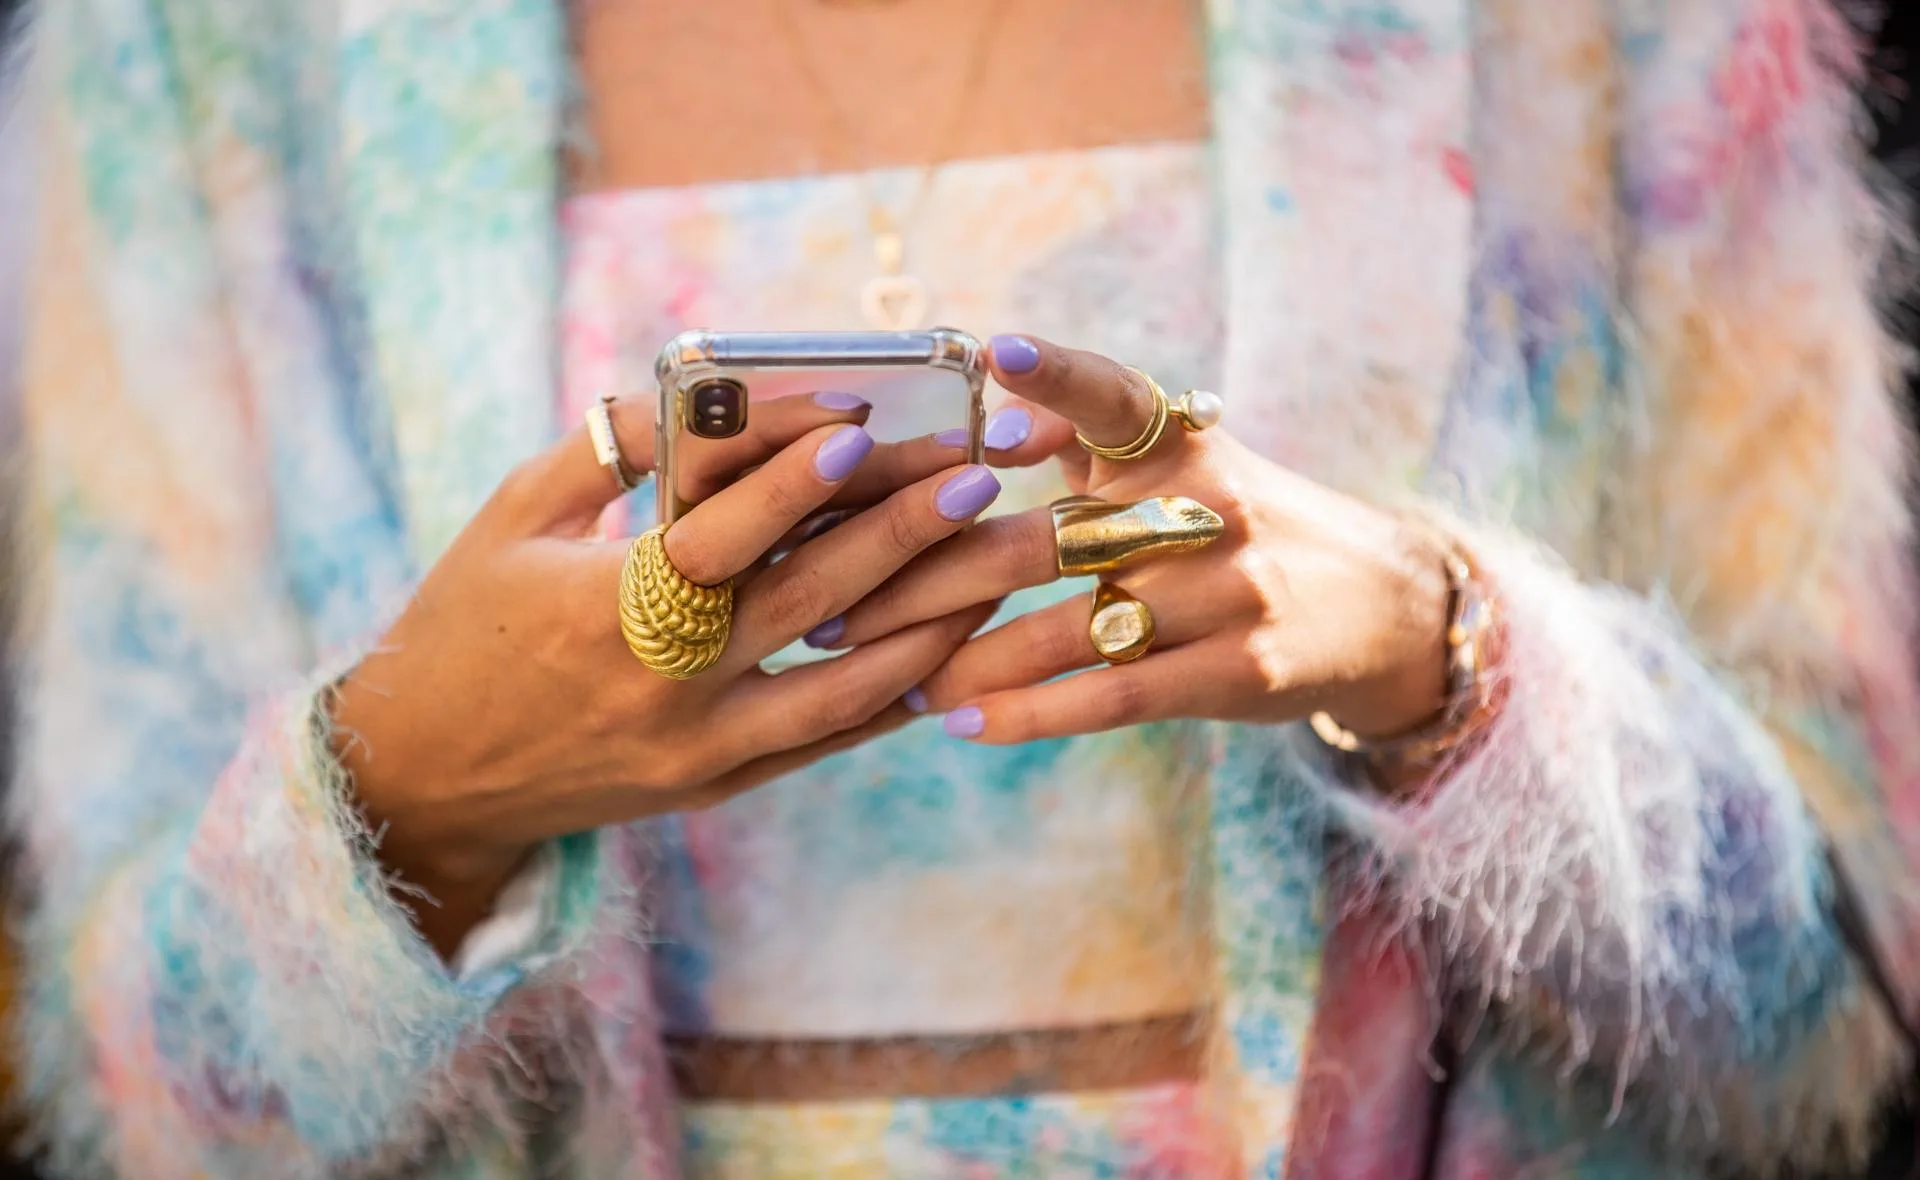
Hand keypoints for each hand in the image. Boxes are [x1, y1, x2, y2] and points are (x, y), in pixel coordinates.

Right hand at [331, 391, 1004, 953]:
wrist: (431, 774)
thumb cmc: (466, 620)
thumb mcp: (516, 515)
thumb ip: (613, 450)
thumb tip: (710, 387)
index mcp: (602, 612)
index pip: (717, 537)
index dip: (791, 481)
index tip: (861, 426)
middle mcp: (665, 688)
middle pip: (806, 600)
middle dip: (899, 534)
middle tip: (973, 478)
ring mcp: (701, 748)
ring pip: (843, 684)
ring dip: (928, 620)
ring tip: (991, 560)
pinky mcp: (721, 783)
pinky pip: (829, 737)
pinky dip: (895, 689)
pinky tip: (954, 639)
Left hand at [825, 335, 1450, 756]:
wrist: (1379, 606)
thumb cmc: (1242, 524)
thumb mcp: (1182, 465)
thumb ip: (1090, 439)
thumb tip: (981, 415)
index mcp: (1183, 446)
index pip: (1119, 395)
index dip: (1060, 373)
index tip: (992, 354)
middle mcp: (1204, 511)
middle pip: (1046, 539)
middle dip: (928, 574)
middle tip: (834, 601)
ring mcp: (1227, 594)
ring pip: (1069, 629)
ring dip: (962, 658)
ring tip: (881, 678)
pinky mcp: (1236, 672)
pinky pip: (1115, 696)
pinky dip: (1031, 711)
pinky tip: (961, 722)